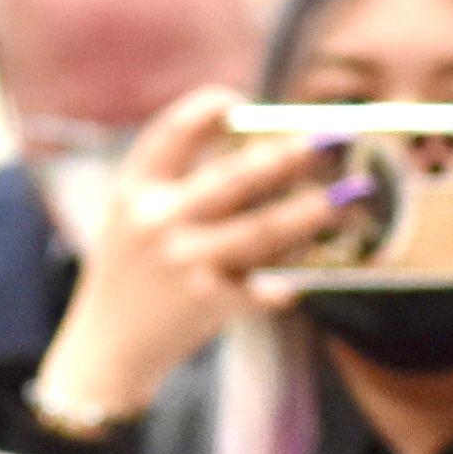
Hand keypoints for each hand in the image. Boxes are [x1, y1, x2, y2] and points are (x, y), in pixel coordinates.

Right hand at [24, 86, 354, 427]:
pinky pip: (260, 287)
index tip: (244, 105)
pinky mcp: (205, 303)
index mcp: (137, 188)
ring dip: (309, 212)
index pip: (175, 130)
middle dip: (286, 156)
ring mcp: (184, 262)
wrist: (106, 348)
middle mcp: (158, 220)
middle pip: (234, 176)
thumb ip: (179, 183)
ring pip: (261, 230)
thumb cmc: (133, 273)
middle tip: (329, 142)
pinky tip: (304, 280)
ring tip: (346, 198)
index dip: (212, 108)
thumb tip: (260, 150)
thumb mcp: (134, 217)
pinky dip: (285, 283)